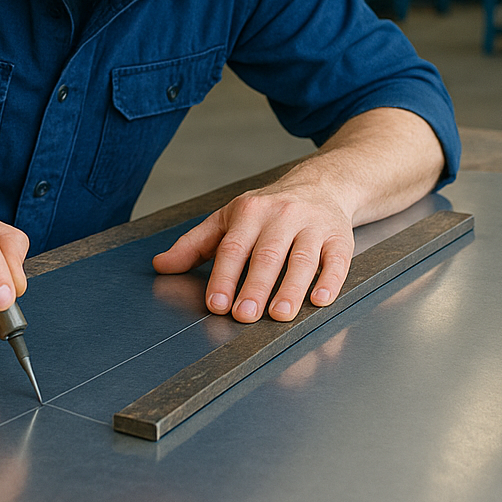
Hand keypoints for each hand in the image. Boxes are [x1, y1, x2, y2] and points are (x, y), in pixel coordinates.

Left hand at [151, 181, 353, 322]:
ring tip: (280, 315)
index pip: (234, 247)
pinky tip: (319, 300)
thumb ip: (195, 244)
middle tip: (244, 316)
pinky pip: (336, 260)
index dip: (224, 276)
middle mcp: (282, 215)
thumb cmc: (269, 209)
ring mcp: (314, 225)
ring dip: (291, 289)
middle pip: (268, 255)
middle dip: (255, 287)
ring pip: (302, 259)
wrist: (322, 185)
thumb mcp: (228, 219)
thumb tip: (162, 265)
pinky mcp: (339, 237)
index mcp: (250, 211)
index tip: (217, 303)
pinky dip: (330, 281)